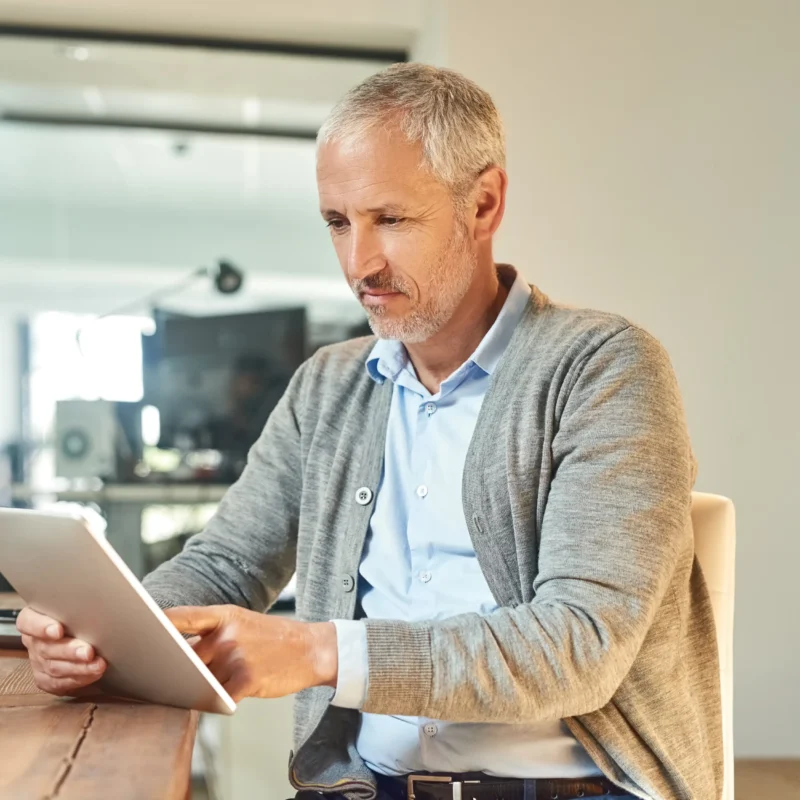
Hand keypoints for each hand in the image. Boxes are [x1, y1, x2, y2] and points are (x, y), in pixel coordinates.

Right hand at [16, 607, 106, 695]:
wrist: (82, 632)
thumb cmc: (80, 613)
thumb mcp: (77, 603)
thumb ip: (80, 603)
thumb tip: (102, 596)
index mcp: (34, 618)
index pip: (29, 622)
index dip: (41, 626)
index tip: (58, 629)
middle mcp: (34, 641)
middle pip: (46, 648)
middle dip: (70, 650)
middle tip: (88, 651)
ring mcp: (38, 661)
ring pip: (54, 667)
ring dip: (78, 667)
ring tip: (98, 664)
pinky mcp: (46, 678)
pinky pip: (59, 683)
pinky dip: (78, 679)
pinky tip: (93, 674)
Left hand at [164, 605, 337, 701]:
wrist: (312, 649)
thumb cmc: (274, 639)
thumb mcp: (244, 624)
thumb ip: (212, 635)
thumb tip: (178, 652)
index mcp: (225, 615)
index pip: (182, 616)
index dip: (157, 622)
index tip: (136, 626)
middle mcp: (227, 634)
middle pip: (185, 656)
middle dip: (173, 667)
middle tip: (157, 674)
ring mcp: (236, 657)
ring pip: (200, 680)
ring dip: (197, 688)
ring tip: (199, 687)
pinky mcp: (246, 680)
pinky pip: (218, 699)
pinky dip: (216, 702)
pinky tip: (224, 699)